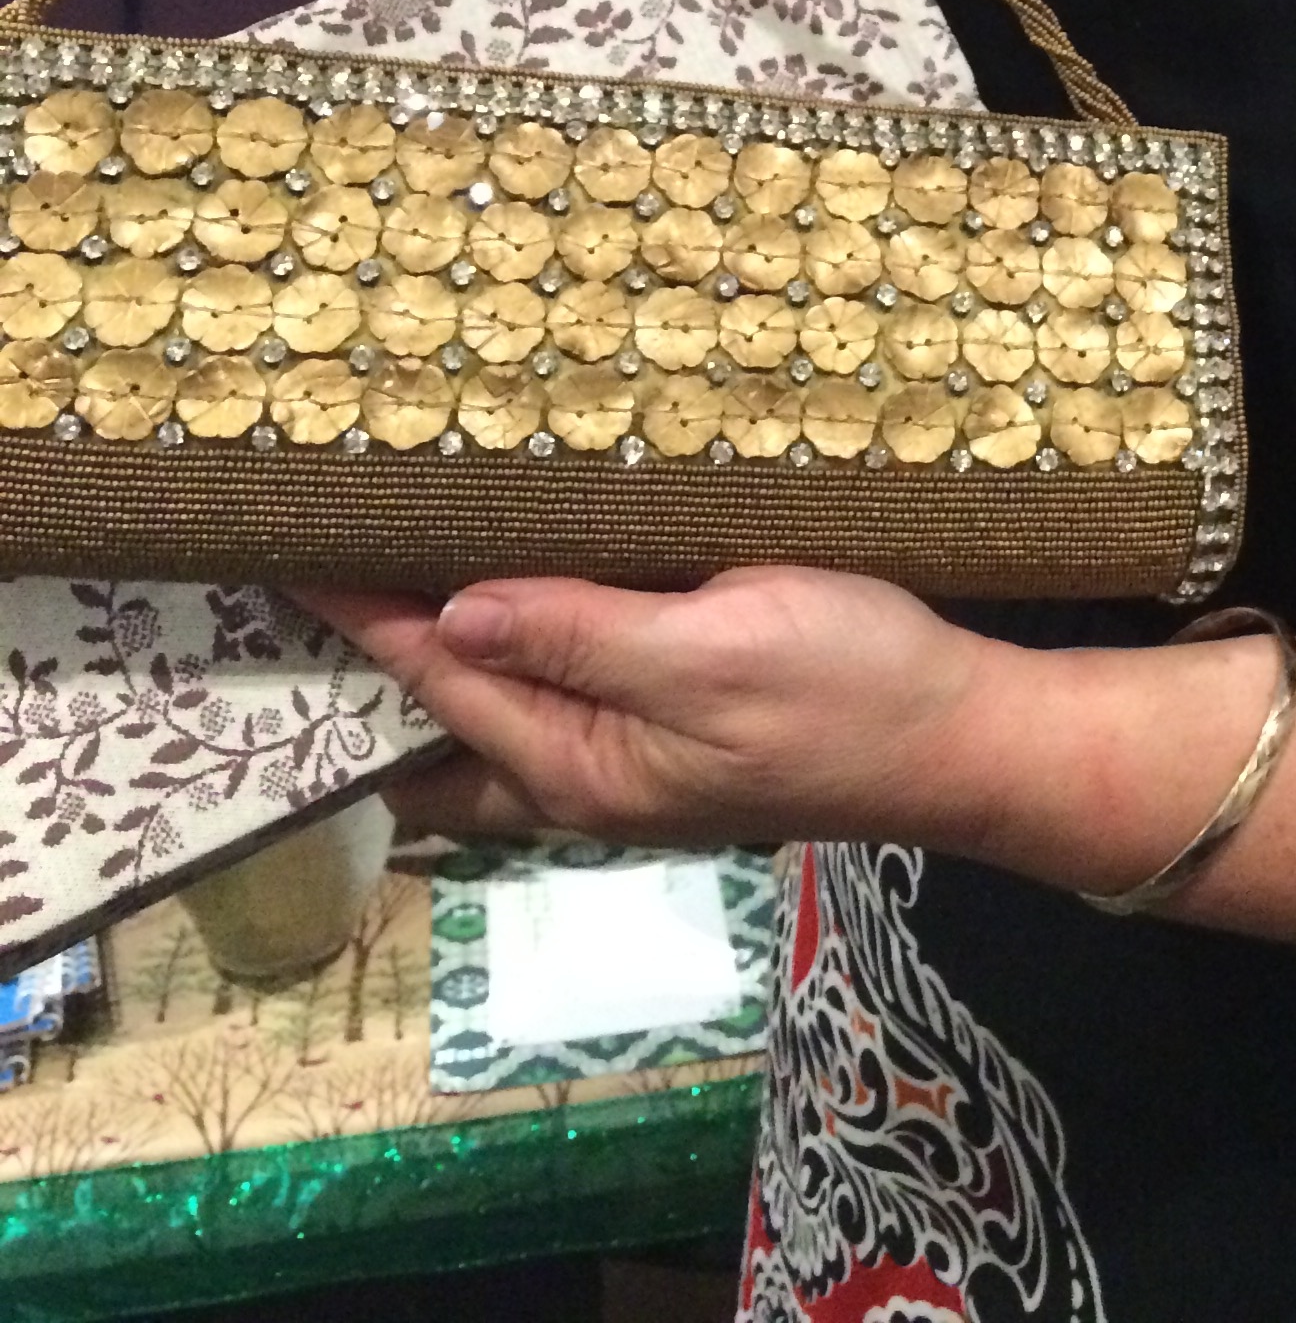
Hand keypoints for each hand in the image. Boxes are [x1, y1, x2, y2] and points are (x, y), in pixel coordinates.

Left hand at [301, 566, 990, 848]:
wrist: (968, 736)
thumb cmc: (851, 690)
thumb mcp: (713, 653)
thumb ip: (582, 636)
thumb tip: (452, 617)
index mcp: (585, 768)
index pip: (440, 687)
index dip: (365, 617)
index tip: (295, 550)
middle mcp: (592, 776)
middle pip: (445, 731)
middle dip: (376, 663)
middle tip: (316, 571)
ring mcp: (637, 755)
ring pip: (501, 711)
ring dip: (445, 651)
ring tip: (391, 572)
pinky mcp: (681, 722)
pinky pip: (564, 684)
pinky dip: (518, 639)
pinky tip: (519, 585)